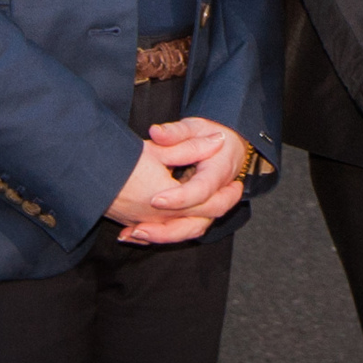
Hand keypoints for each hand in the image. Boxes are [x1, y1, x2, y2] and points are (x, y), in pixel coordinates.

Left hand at [113, 117, 251, 245]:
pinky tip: (134, 234)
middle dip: (168, 228)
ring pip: (191, 230)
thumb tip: (155, 133)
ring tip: (133, 233)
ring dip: (163, 236)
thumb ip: (175, 132)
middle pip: (199, 221)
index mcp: (218, 172)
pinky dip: (161, 234)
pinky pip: (183, 230)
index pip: (202, 190)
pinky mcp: (199, 214)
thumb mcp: (195, 127)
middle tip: (140, 227)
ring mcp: (209, 208)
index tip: (155, 199)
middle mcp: (217, 196)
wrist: (228, 147)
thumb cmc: (210, 135)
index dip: (180, 198)